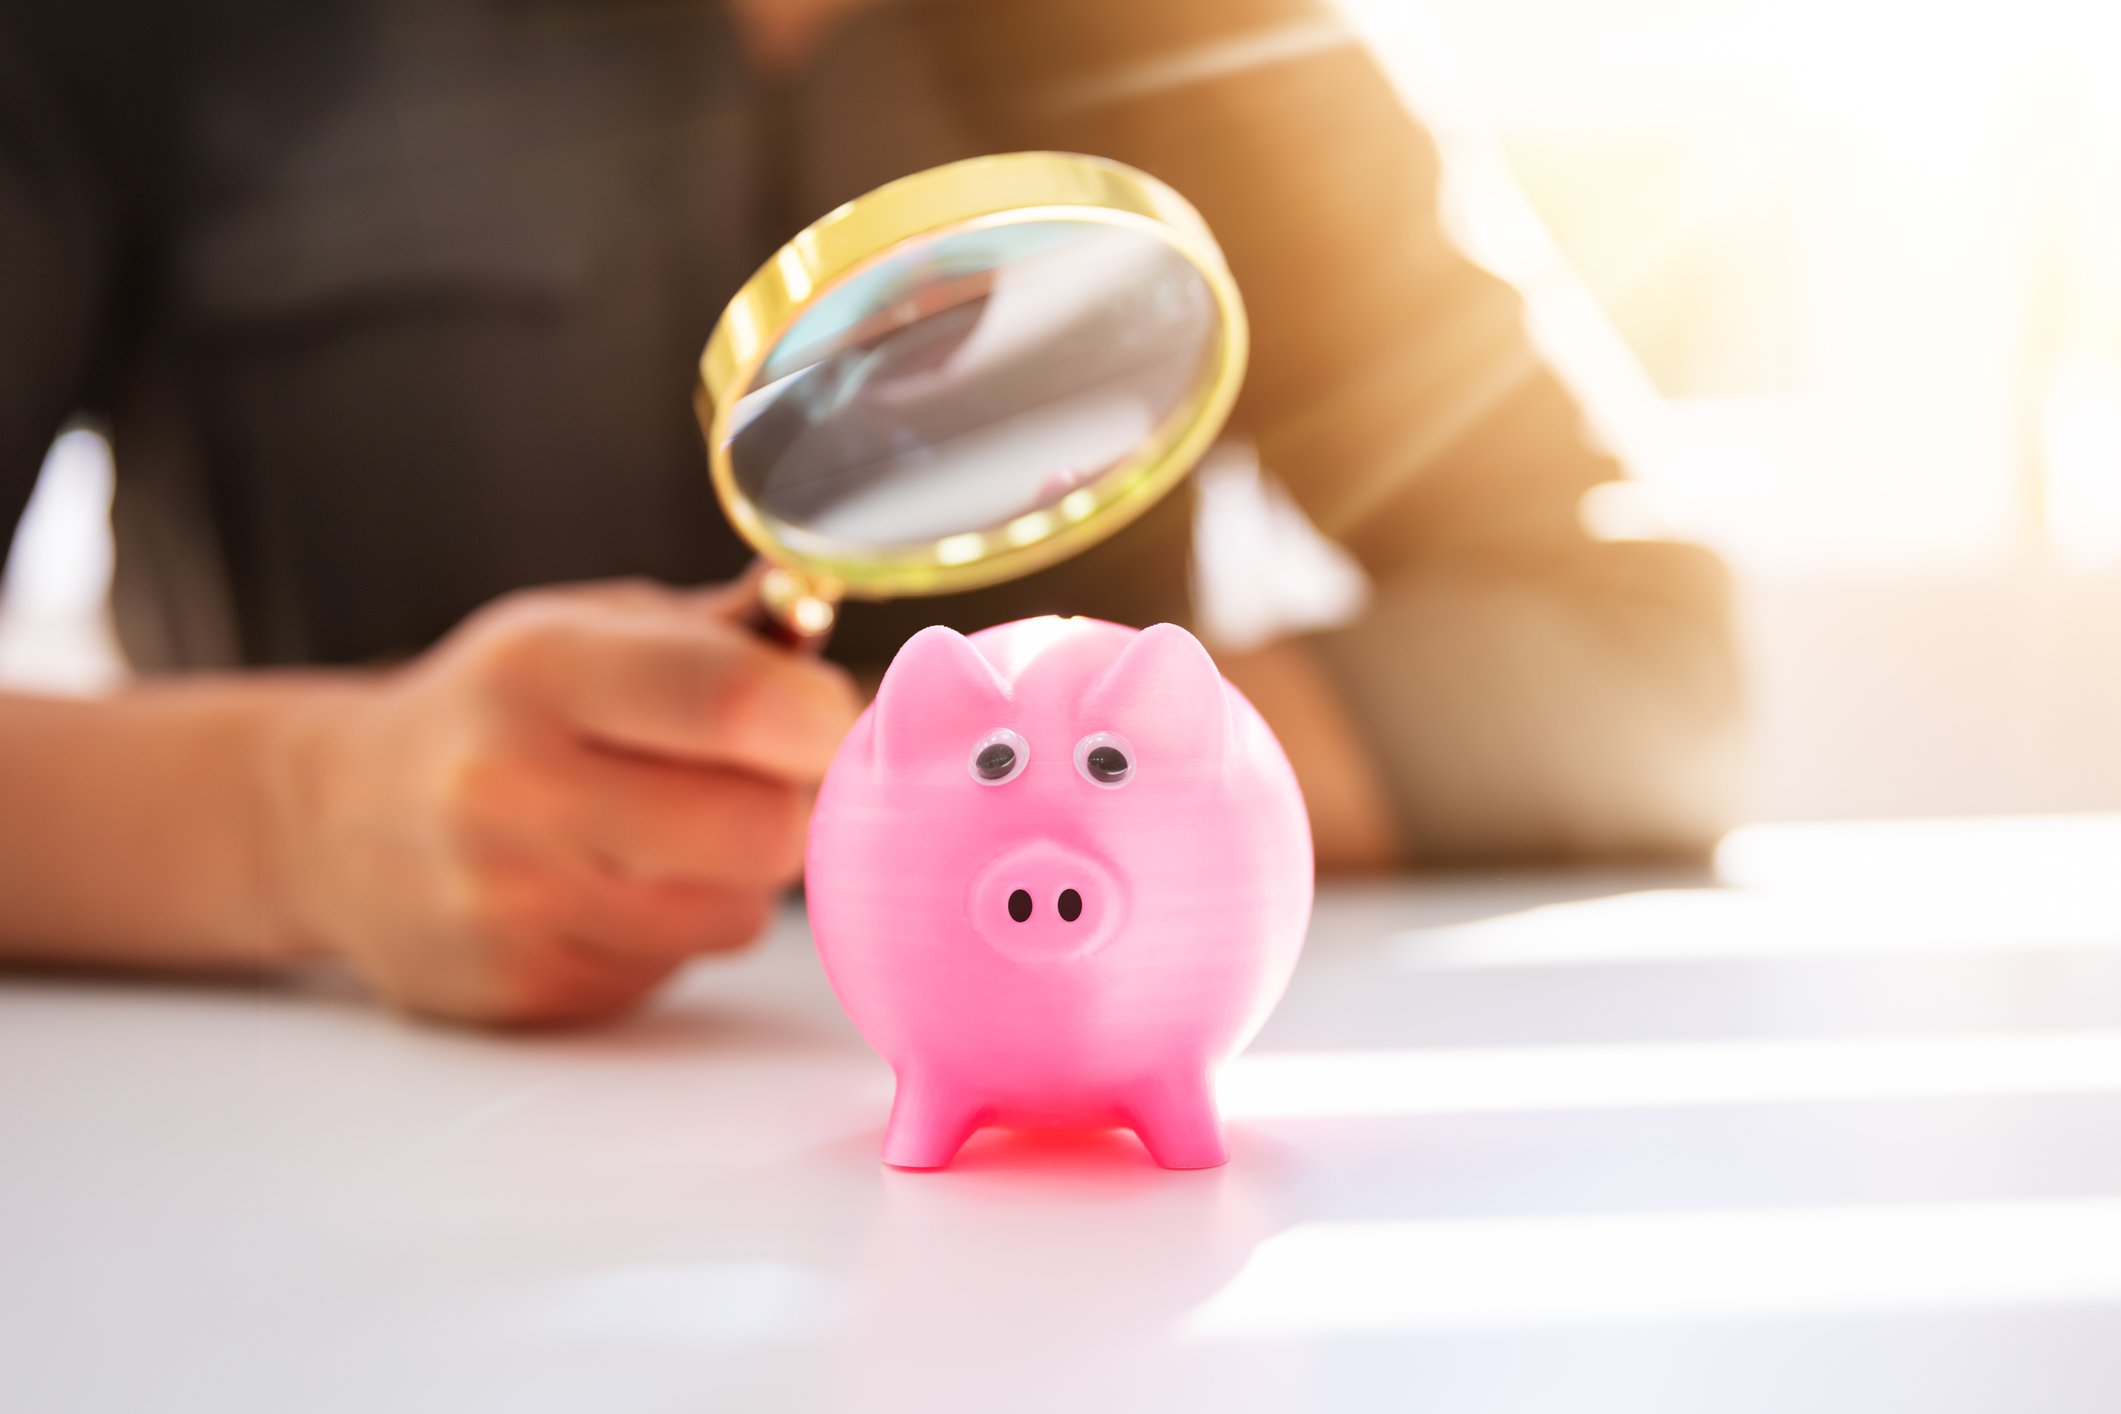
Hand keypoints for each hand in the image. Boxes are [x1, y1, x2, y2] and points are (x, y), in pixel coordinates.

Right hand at [261, 579, 858, 1025]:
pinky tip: (615, 883)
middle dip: (795, 803)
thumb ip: (718, 630)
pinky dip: (678, 926)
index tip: (834, 716)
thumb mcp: (585, 630)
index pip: (735, 702)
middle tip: (766, 777)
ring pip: (738, 910)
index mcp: (540, 669)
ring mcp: (512, 902)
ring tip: (675, 828)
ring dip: (740, 872)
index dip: (824, 717)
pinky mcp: (524, 988)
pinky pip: (680, 965)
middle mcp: (514, 787)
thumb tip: (817, 611)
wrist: (334, 819)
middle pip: (764, 829)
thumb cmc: (495, 709)